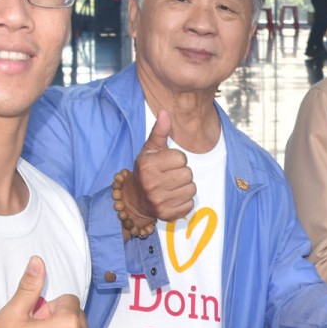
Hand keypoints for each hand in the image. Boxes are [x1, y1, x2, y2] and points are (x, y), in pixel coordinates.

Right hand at [129, 109, 194, 223]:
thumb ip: (159, 132)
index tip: (167, 163)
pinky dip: (185, 201)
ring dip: (185, 187)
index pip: (181, 158)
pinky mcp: (167, 215)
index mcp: (148, 166)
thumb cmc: (146, 170)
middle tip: (169, 176)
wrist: (135, 199)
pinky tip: (173, 198)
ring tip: (171, 187)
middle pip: (188, 174)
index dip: (177, 160)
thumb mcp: (150, 149)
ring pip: (191, 189)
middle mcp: (152, 185)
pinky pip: (190, 204)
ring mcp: (159, 201)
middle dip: (182, 173)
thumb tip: (165, 112)